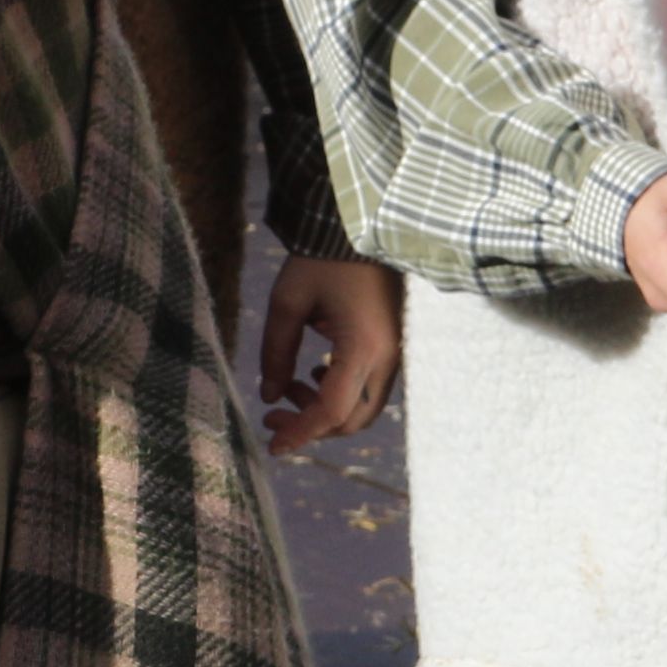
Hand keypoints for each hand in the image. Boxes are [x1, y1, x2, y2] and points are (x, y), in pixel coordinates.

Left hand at [255, 255, 403, 449]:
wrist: (361, 223)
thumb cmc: (322, 258)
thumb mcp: (288, 302)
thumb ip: (276, 353)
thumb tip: (270, 396)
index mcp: (364, 346)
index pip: (332, 410)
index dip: (301, 433)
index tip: (272, 444)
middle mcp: (388, 356)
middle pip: (353, 418)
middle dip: (312, 425)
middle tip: (273, 415)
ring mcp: (396, 351)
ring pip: (364, 405)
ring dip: (326, 407)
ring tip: (291, 386)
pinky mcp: (394, 343)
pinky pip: (371, 385)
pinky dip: (342, 391)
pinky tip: (317, 372)